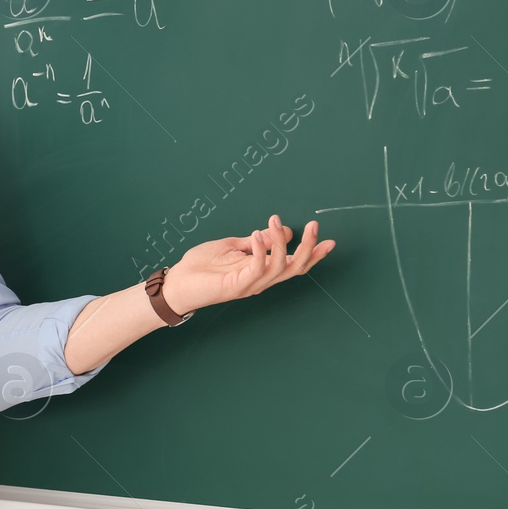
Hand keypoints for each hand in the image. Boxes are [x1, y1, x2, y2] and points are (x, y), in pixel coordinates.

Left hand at [163, 213, 334, 313]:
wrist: (177, 283)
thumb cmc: (202, 265)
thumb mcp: (233, 246)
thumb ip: (257, 241)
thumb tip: (282, 231)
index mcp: (262, 270)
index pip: (294, 263)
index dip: (314, 254)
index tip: (331, 241)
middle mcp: (261, 280)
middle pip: (295, 267)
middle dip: (309, 248)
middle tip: (314, 226)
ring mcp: (250, 285)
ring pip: (279, 267)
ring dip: (281, 242)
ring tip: (276, 222)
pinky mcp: (236, 286)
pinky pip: (256, 269)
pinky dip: (260, 252)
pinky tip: (256, 235)